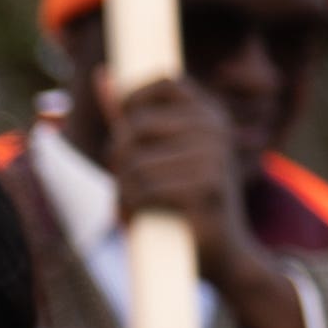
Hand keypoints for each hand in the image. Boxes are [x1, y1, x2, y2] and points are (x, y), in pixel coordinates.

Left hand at [84, 79, 308, 327]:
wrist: (226, 254)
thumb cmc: (183, 199)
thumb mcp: (160, 152)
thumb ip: (131, 114)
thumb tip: (102, 74)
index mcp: (209, 114)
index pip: (164, 82)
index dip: (132, 100)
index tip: (127, 129)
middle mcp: (216, 130)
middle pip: (134, 128)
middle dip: (118, 159)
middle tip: (130, 182)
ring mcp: (214, 158)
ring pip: (133, 164)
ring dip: (123, 190)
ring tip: (139, 204)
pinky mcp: (204, 189)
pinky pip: (141, 191)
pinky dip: (131, 209)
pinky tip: (143, 218)